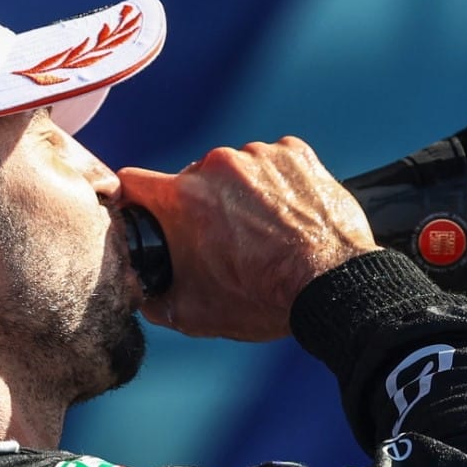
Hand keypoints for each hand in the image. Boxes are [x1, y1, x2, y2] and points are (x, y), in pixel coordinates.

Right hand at [117, 137, 377, 340]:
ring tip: (264, 232)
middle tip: (223, 241)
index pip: (132, 182)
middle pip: (190, 180)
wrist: (334, 286)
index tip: (144, 213)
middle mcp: (217, 166)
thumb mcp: (195, 314)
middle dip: (199, 206)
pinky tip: (287, 216)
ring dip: (240, 194)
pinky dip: (275, 184)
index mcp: (183, 200)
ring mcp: (259, 155)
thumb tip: (141, 291)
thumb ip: (154, 300)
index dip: (133, 199)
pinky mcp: (295, 153)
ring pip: (234, 171)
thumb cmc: (265, 299)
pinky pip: (272, 162)